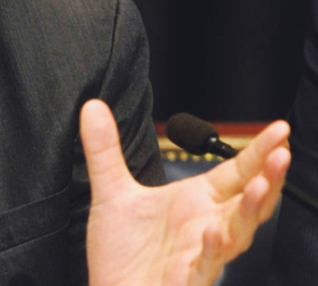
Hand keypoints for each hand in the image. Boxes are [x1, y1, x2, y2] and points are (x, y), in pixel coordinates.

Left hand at [80, 99, 289, 285]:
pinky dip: (211, 250)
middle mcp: (206, 228)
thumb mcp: (110, 193)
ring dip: (250, 211)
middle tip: (281, 155)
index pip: (237, 172)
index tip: (279, 129)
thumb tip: (93, 106)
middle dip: (268, 179)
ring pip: (236, 234)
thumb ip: (104, 150)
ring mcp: (200, 256)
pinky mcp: (185, 281)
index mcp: (197, 203)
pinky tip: (212, 231)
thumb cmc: (122, 253)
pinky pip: (205, 266)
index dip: (260, 152)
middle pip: (249, 203)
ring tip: (259, 186)